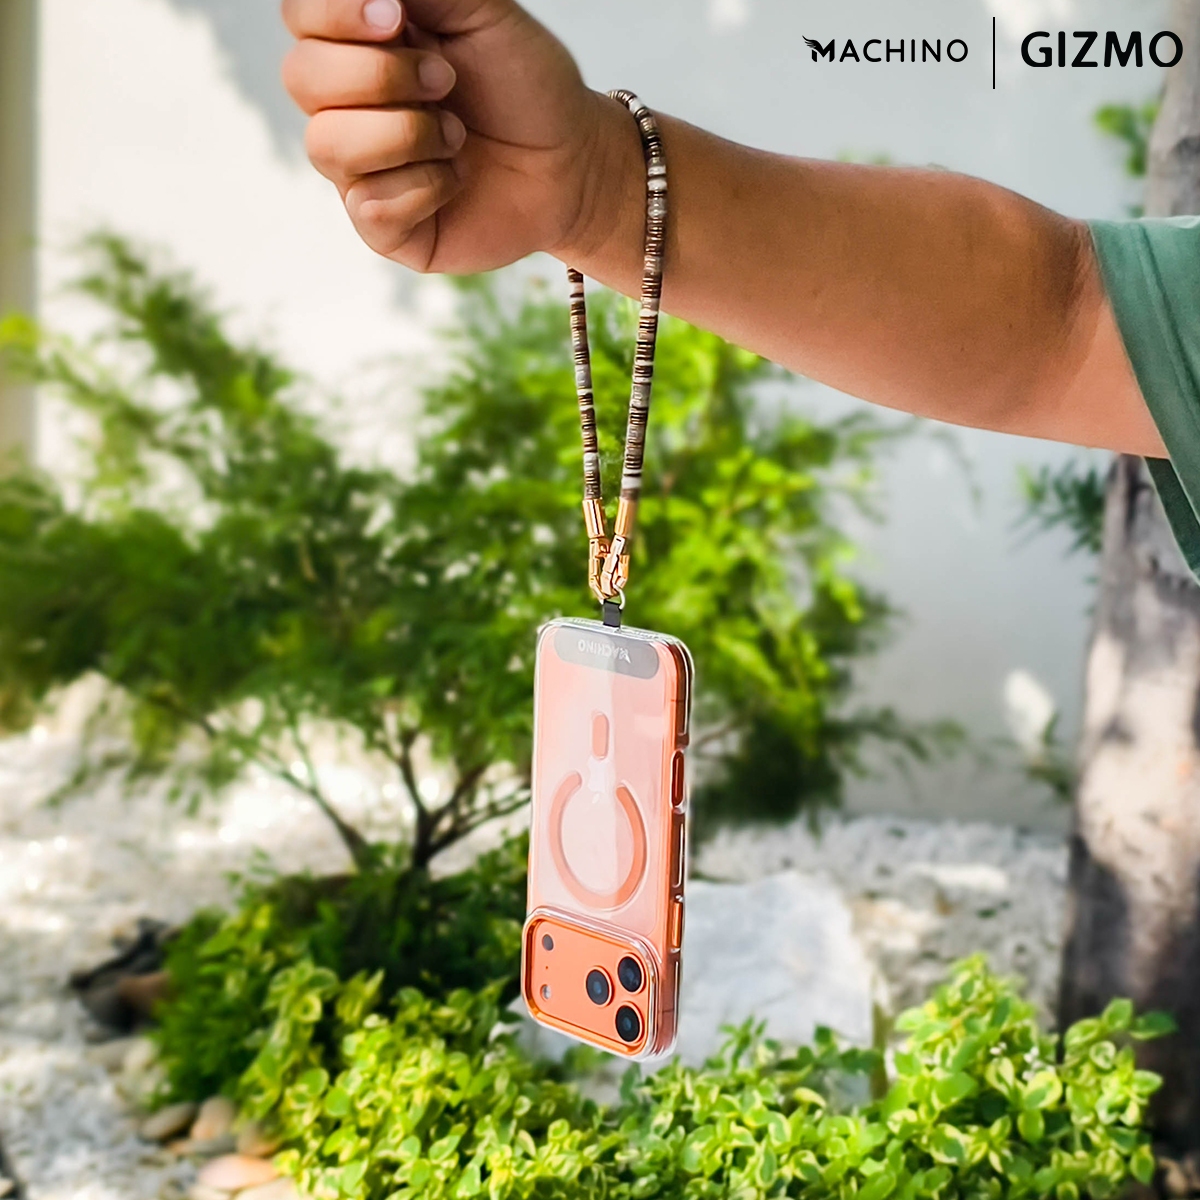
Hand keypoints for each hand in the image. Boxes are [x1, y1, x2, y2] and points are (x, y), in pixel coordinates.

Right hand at [282, 0, 625, 273]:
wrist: (572, 162)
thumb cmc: (526, 85)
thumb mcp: (480, 12)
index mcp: (360, 44)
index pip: (301, 16)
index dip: (333, 14)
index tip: (395, 15)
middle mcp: (347, 106)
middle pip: (301, 78)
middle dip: (382, 76)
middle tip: (446, 81)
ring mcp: (360, 170)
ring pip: (327, 145)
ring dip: (406, 134)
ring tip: (456, 136)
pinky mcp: (383, 228)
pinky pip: (370, 206)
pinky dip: (425, 187)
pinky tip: (456, 180)